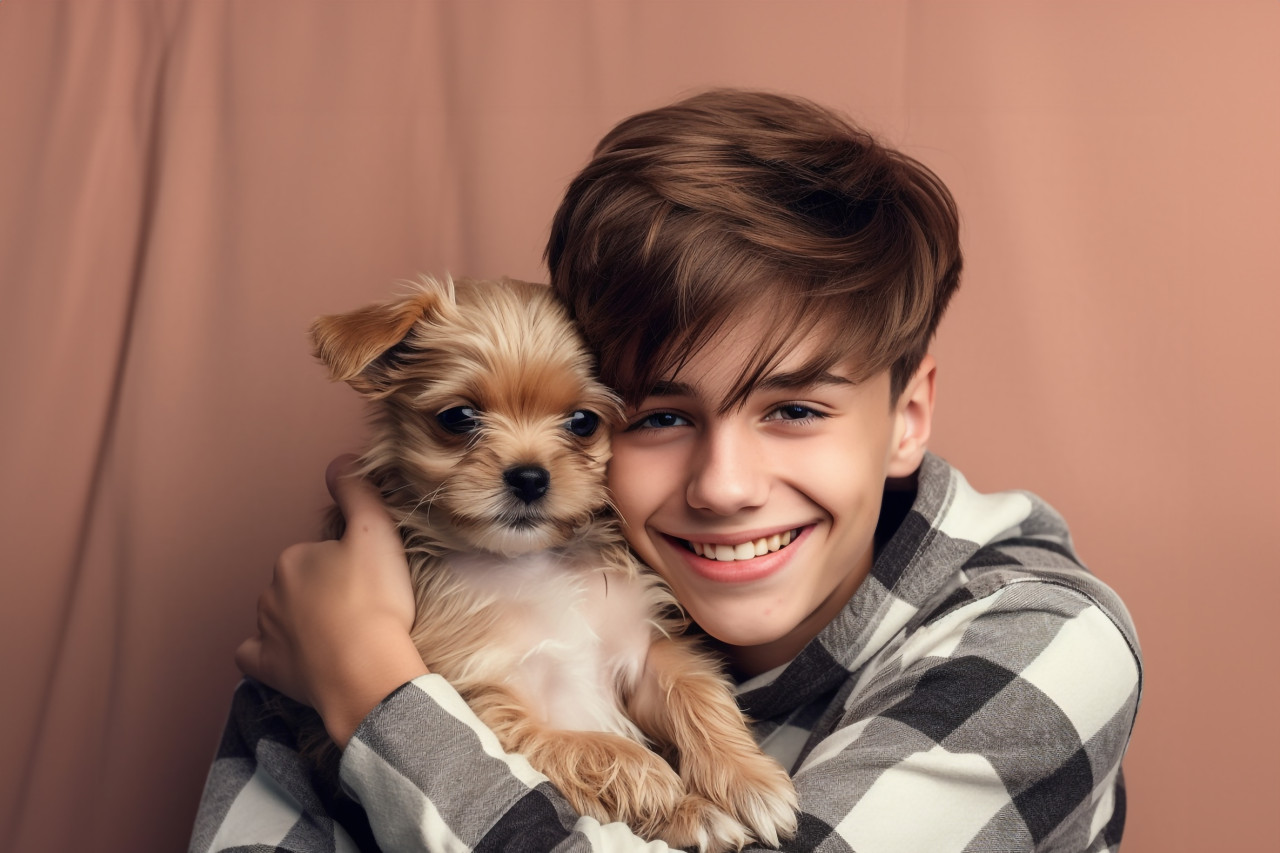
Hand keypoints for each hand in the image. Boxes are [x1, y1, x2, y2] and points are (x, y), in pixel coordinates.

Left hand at [236, 455, 428, 747]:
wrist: (366, 670)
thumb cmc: (375, 600)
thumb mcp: (376, 532)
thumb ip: (357, 492)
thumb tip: (340, 462)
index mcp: (294, 558)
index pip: (319, 553)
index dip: (346, 564)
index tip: (369, 579)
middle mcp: (270, 591)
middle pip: (299, 584)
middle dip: (322, 590)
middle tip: (359, 606)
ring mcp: (265, 631)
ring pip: (279, 616)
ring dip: (301, 620)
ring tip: (339, 635)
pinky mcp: (266, 666)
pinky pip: (255, 654)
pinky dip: (269, 652)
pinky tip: (291, 655)